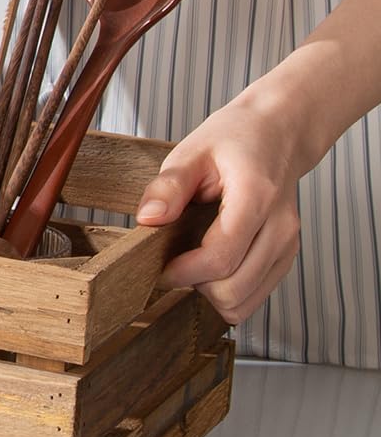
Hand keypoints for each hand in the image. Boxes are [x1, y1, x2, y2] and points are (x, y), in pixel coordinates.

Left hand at [135, 93, 305, 324]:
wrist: (278, 134)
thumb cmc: (234, 139)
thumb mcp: (191, 151)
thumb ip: (168, 186)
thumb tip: (148, 219)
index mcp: (256, 198)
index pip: (220, 259)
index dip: (182, 273)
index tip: (159, 267)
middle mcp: (281, 228)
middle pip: (233, 290)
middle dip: (195, 285)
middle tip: (173, 263)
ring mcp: (288, 245)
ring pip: (245, 303)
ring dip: (212, 292)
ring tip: (193, 263)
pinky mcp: (286, 257)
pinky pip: (254, 297)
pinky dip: (228, 291)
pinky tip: (212, 266)